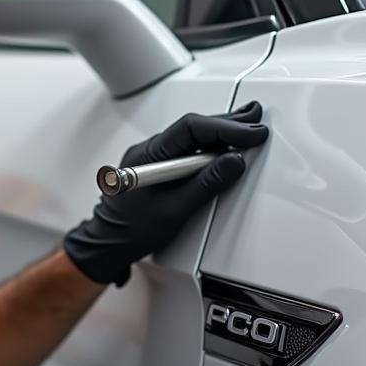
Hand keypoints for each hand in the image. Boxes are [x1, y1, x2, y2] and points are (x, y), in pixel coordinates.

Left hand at [63, 101, 268, 285]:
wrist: (109, 245)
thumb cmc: (131, 231)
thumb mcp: (175, 211)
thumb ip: (206, 184)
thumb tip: (233, 162)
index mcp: (149, 155)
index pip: (191, 129)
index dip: (225, 127)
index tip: (250, 133)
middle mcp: (150, 151)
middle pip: (193, 128)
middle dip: (227, 123)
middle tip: (256, 120)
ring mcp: (154, 158)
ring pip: (192, 138)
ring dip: (221, 133)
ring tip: (247, 128)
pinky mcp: (160, 168)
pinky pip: (187, 150)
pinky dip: (210, 147)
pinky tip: (225, 147)